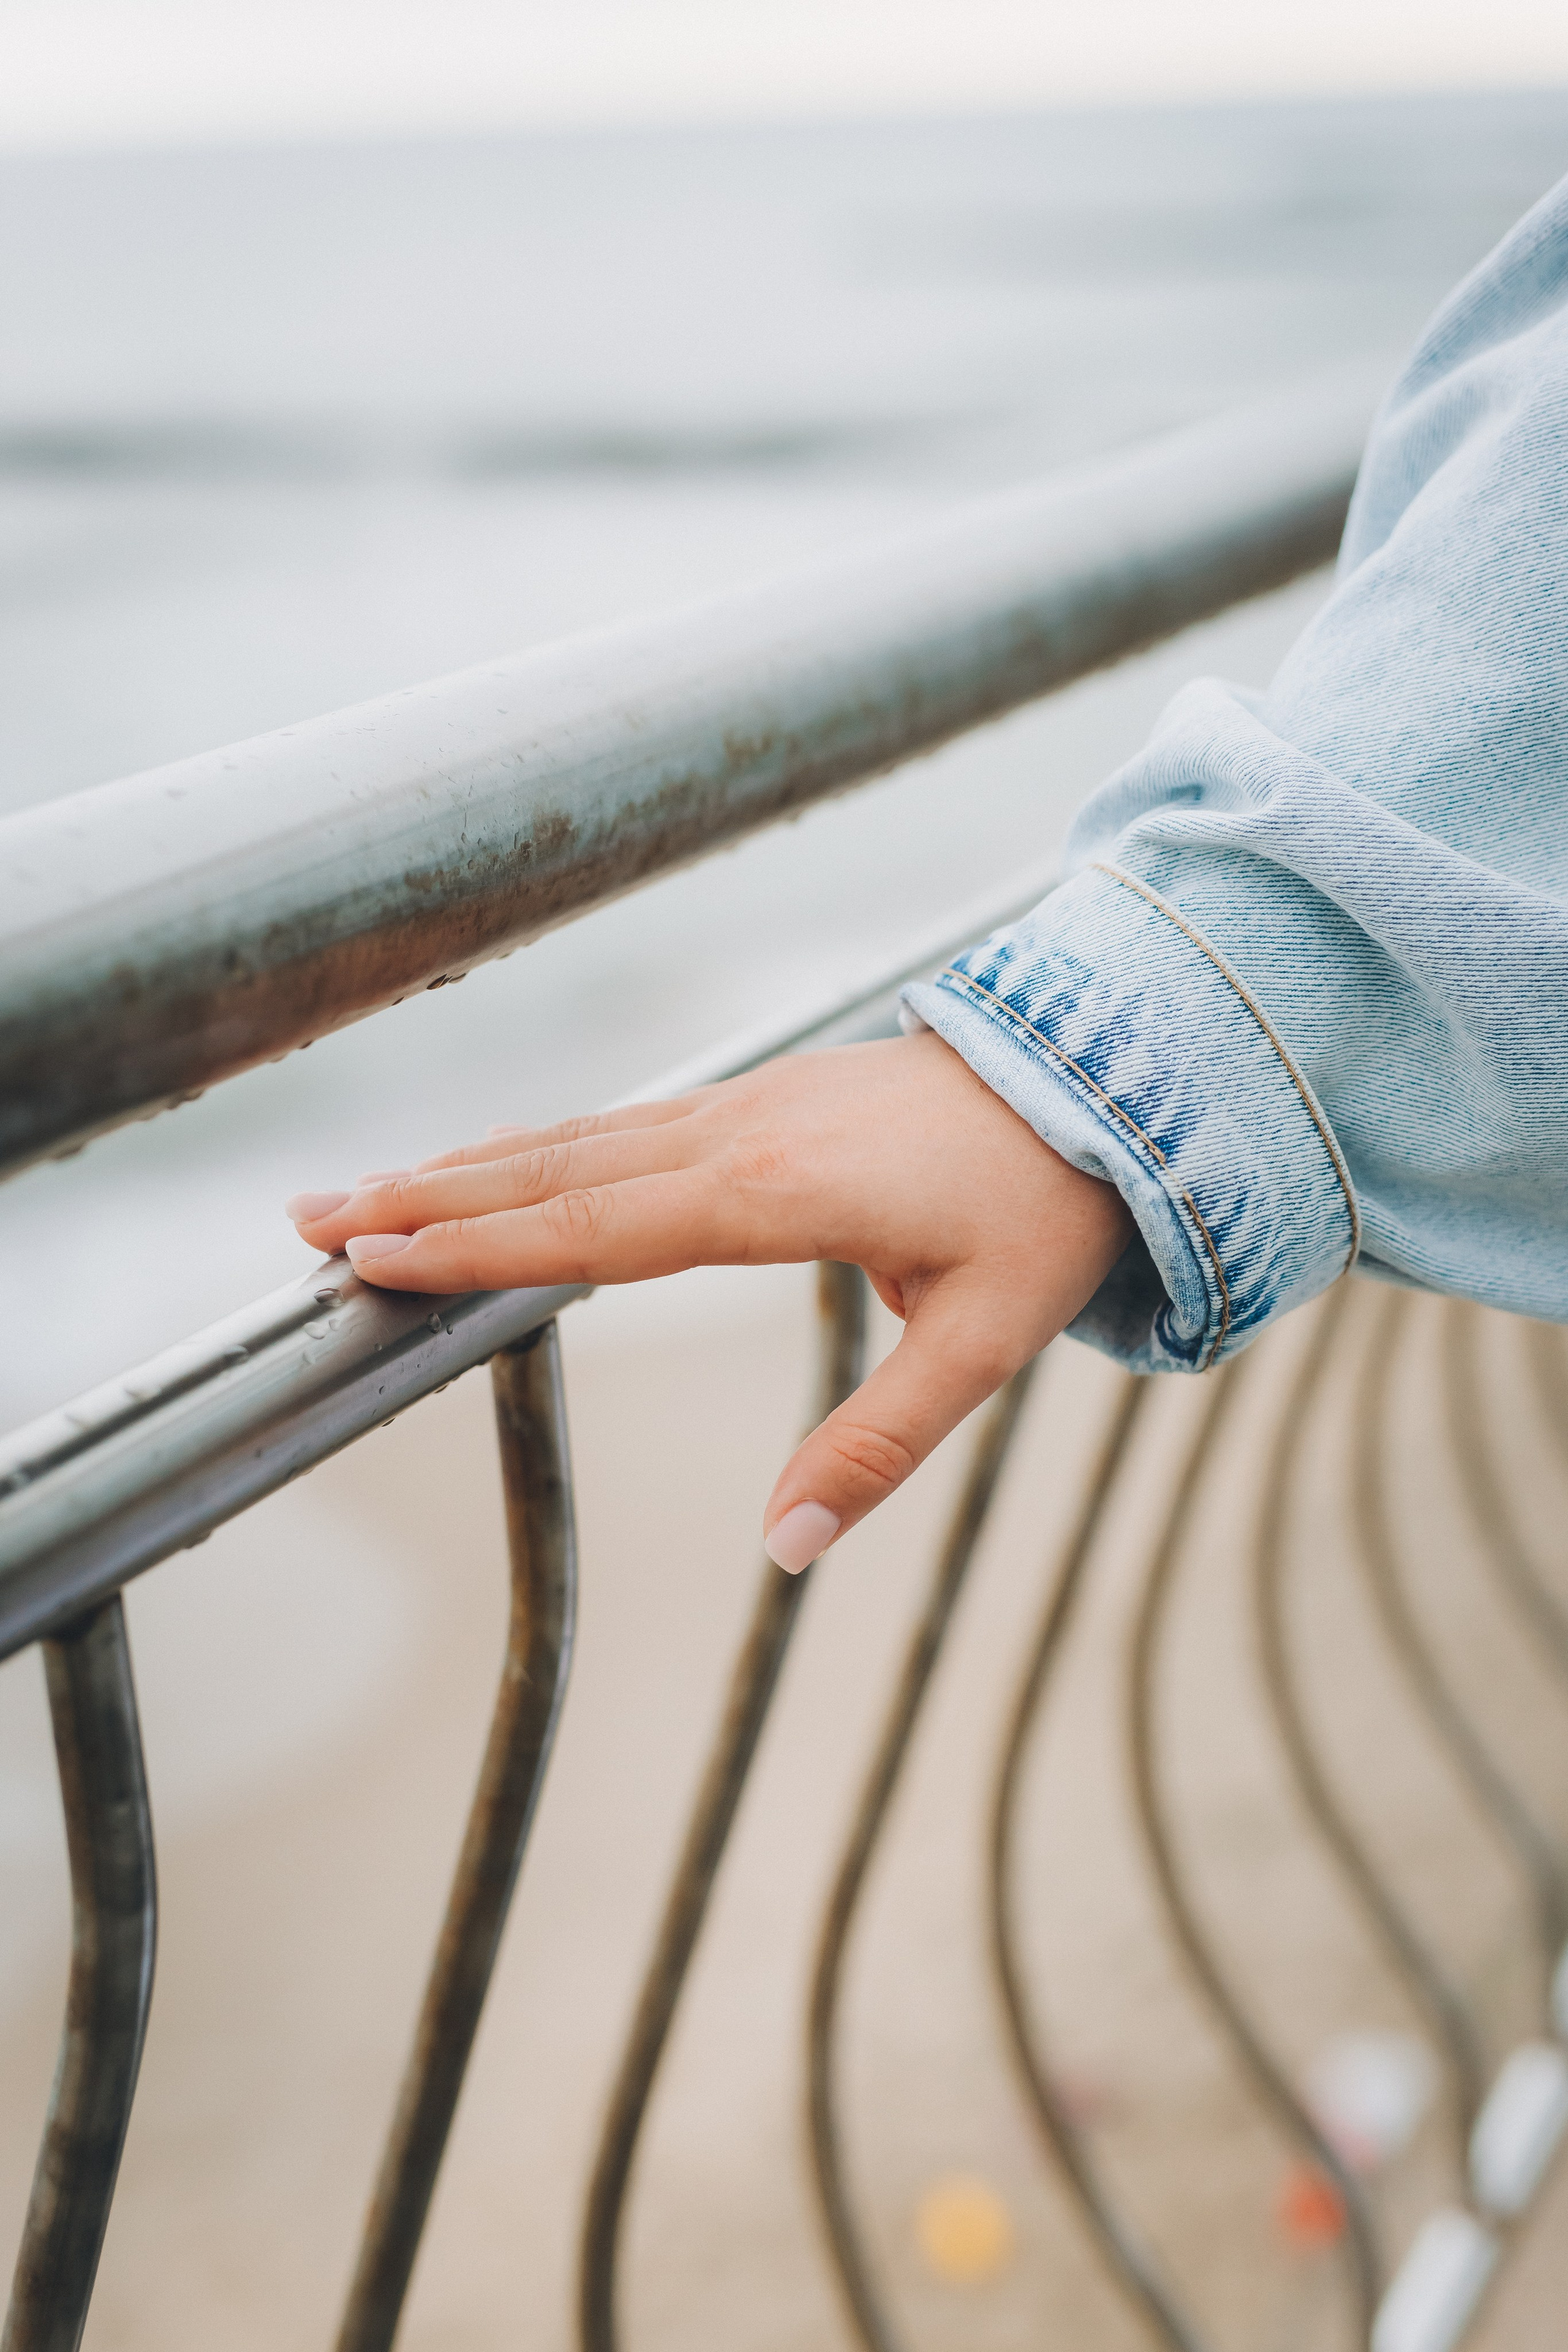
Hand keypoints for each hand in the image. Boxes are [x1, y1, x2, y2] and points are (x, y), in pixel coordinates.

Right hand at [286, 1032, 1131, 1569]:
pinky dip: (536, 1145)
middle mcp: (737, 1131)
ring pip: (575, 1138)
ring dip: (464, 1166)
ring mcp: (744, 1102)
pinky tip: (495, 1160)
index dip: (477, 1247)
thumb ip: (881, 1444)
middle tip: (310, 1224)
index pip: (592, 1228)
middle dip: (426, 1200)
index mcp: (775, 1192)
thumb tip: (787, 1549)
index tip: (375, 1260)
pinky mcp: (761, 1095)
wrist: (1109, 1078)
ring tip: (363, 1192)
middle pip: (551, 1170)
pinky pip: (620, 1122)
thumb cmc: (1046, 1213)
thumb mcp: (986, 1342)